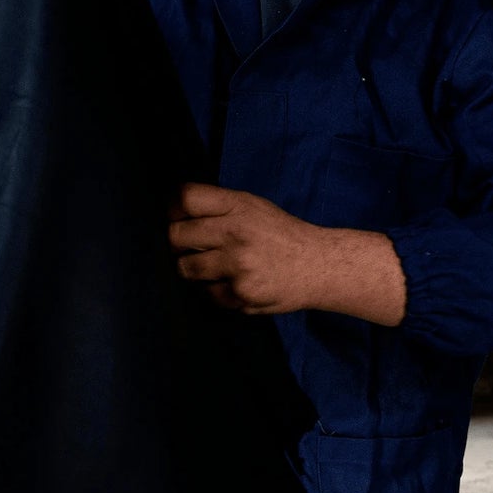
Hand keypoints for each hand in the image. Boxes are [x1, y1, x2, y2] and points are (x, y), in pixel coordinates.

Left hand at [168, 183, 406, 325]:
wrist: (318, 266)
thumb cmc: (281, 234)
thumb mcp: (254, 207)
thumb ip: (219, 207)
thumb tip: (173, 212)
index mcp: (238, 205)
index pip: (186, 198)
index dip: (173, 209)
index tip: (176, 218)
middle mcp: (236, 232)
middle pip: (176, 236)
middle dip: (178, 243)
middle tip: (190, 247)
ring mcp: (237, 265)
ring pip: (185, 268)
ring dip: (193, 270)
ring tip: (213, 267)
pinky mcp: (241, 293)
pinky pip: (207, 294)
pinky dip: (215, 291)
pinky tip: (234, 283)